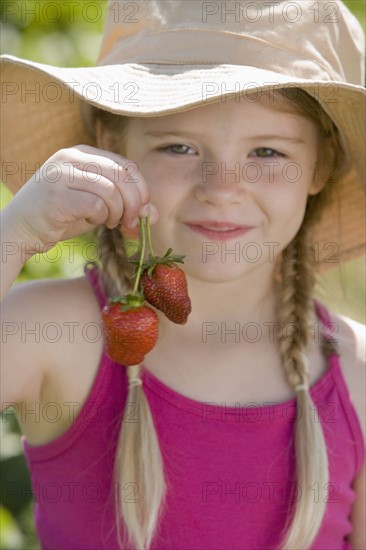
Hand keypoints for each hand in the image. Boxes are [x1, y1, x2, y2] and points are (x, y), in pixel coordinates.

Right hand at [4, 145, 158, 253]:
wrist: (21, 230)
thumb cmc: (61, 216)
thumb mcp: (97, 207)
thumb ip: (124, 205)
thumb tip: (154, 214)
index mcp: (82, 153)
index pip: (126, 165)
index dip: (141, 189)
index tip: (141, 210)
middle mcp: (71, 158)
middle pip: (122, 175)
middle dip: (134, 202)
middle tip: (129, 221)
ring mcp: (62, 174)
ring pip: (111, 191)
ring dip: (117, 213)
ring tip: (109, 222)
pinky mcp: (57, 196)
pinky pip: (96, 205)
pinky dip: (101, 218)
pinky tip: (94, 222)